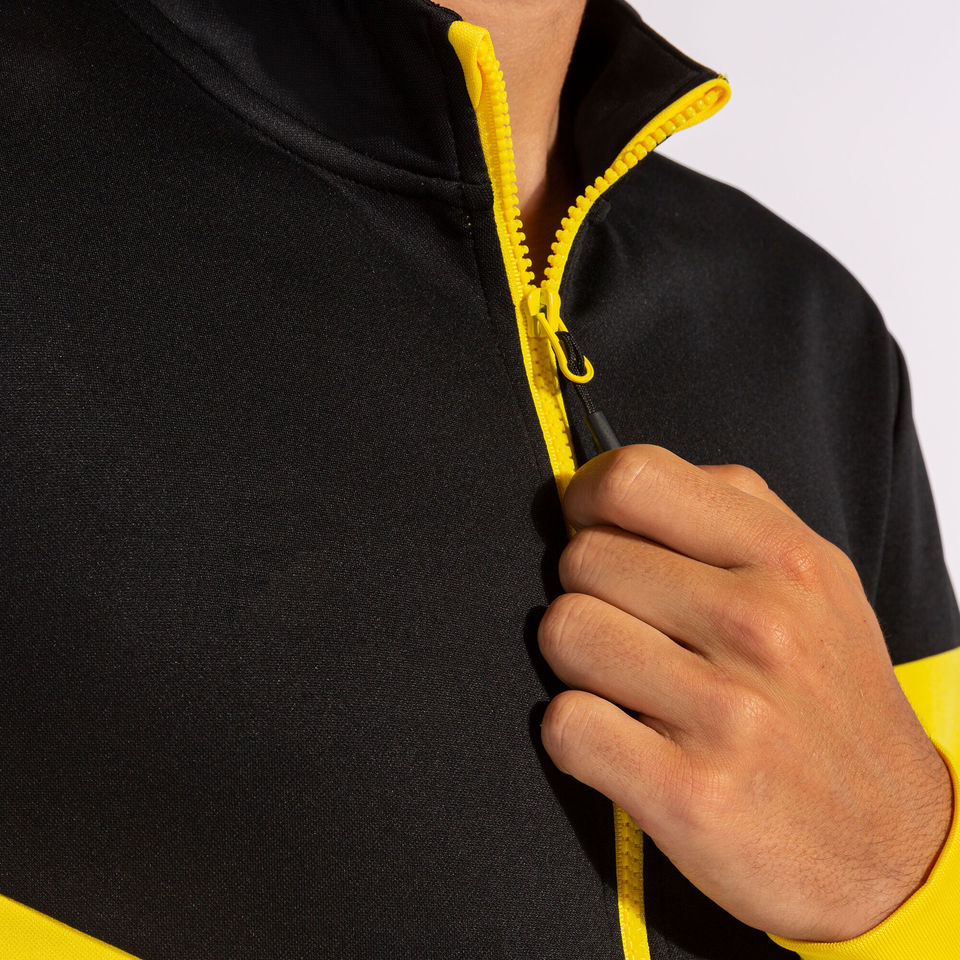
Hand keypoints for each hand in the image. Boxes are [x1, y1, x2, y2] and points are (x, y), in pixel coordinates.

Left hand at [538, 444, 952, 941]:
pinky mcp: (689, 794)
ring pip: (563, 631)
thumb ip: (722, 514)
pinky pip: (565, 723)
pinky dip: (578, 734)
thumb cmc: (828, 698)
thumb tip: (604, 486)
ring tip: (631, 687)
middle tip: (634, 632)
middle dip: (590, 593)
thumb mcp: (813, 582)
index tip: (592, 530)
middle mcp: (760, 624)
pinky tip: (624, 742)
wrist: (894, 844)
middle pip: (582, 559)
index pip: (633, 477)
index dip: (587, 500)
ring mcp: (727, 711)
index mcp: (786, 558)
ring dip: (580, 664)